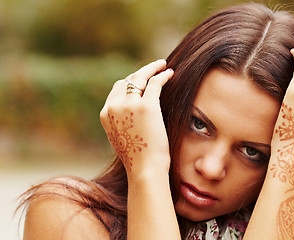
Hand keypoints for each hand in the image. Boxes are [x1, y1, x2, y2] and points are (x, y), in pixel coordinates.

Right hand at [100, 59, 173, 176]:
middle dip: (142, 73)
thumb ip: (121, 121)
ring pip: (140, 77)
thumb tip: (130, 113)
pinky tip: (170, 73)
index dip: (131, 82)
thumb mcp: (121, 137)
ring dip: (153, 68)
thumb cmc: (137, 157)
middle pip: (128, 80)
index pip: (117, 89)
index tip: (142, 80)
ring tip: (163, 65)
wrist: (144, 169)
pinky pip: (155, 83)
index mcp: (106, 114)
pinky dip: (163, 75)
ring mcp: (129, 104)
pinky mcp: (146, 105)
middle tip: (154, 68)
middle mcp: (114, 106)